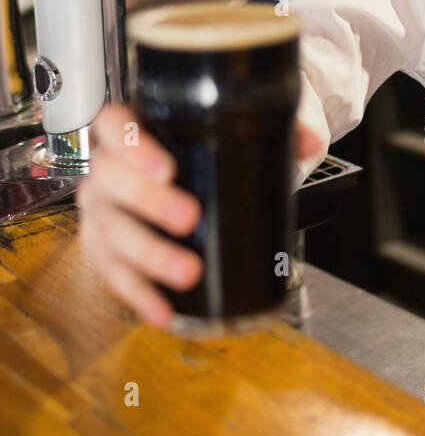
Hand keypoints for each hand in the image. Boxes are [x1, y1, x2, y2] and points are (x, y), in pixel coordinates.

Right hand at [77, 102, 322, 330]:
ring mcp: (102, 211)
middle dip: (148, 202)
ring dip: (148, 255)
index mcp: (130, 130)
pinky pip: (112, 274)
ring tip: (188, 272)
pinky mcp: (105, 251)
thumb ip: (272, 130)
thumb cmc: (196, 151)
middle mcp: (107, 170)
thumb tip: (310, 143)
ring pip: (110, 232)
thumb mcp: (232, 131)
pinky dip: (138, 294)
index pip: (113, 124)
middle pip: (110, 180)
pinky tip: (163, 311)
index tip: (167, 168)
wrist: (176, 178)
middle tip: (189, 218)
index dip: (132, 145)